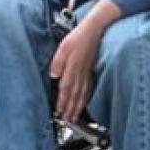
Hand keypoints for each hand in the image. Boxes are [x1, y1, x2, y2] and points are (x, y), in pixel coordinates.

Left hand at [49, 0, 121, 122]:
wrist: (95, 29)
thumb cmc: (79, 36)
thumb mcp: (64, 46)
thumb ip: (58, 61)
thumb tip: (54, 75)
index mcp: (73, 67)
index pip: (66, 88)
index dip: (63, 102)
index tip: (60, 112)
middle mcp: (81, 72)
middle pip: (75, 95)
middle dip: (71, 109)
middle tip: (68, 120)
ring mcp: (87, 72)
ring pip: (82, 93)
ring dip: (78, 106)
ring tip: (74, 116)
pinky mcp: (90, 70)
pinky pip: (88, 87)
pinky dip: (86, 97)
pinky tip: (84, 101)